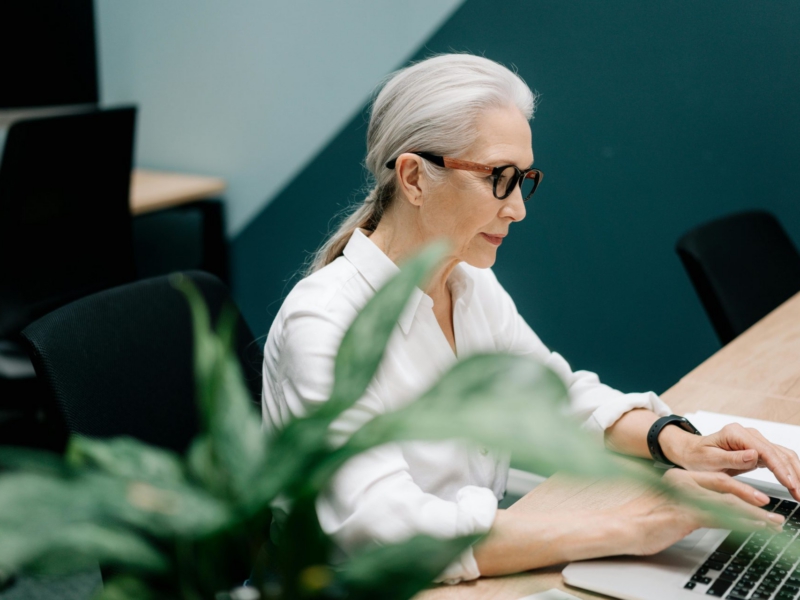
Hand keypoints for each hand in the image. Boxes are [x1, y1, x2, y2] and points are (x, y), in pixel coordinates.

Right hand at [624, 469, 783, 555]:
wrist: (621, 526)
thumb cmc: (638, 518)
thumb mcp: (666, 506)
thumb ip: (685, 502)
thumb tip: (705, 511)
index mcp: (677, 478)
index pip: (714, 478)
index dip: (738, 486)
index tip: (754, 496)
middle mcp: (681, 483)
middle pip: (724, 484)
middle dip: (750, 494)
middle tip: (769, 505)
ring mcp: (683, 497)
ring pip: (727, 502)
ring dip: (754, 513)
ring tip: (771, 522)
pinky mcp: (684, 514)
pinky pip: (720, 517)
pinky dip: (742, 522)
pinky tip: (754, 528)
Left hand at [660, 422, 799, 499]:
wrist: (691, 452)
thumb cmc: (697, 456)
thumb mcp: (710, 459)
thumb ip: (732, 458)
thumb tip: (754, 455)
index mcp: (736, 434)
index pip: (765, 451)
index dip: (780, 469)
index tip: (791, 484)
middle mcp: (748, 435)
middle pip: (779, 453)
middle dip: (793, 474)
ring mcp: (754, 441)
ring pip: (783, 456)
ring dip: (795, 473)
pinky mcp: (758, 450)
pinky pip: (778, 460)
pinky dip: (789, 472)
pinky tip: (795, 484)